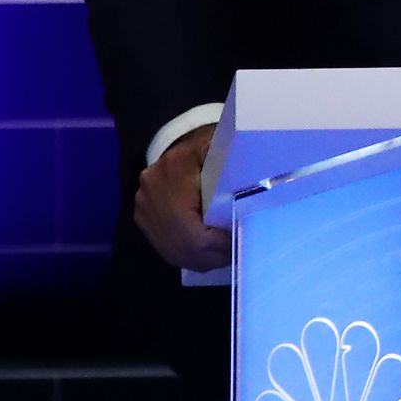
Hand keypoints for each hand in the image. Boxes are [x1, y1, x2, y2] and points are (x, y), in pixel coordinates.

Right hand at [135, 124, 231, 272]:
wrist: (180, 141)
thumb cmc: (209, 143)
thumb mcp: (223, 144)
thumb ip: (235, 161)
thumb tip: (256, 180)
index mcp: (173, 171)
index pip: (190, 227)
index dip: (215, 242)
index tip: (237, 241)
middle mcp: (151, 192)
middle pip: (182, 244)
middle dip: (212, 255)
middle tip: (237, 255)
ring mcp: (144, 207)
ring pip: (173, 250)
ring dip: (202, 259)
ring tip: (227, 257)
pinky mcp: (144, 217)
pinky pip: (167, 247)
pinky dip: (190, 256)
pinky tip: (210, 256)